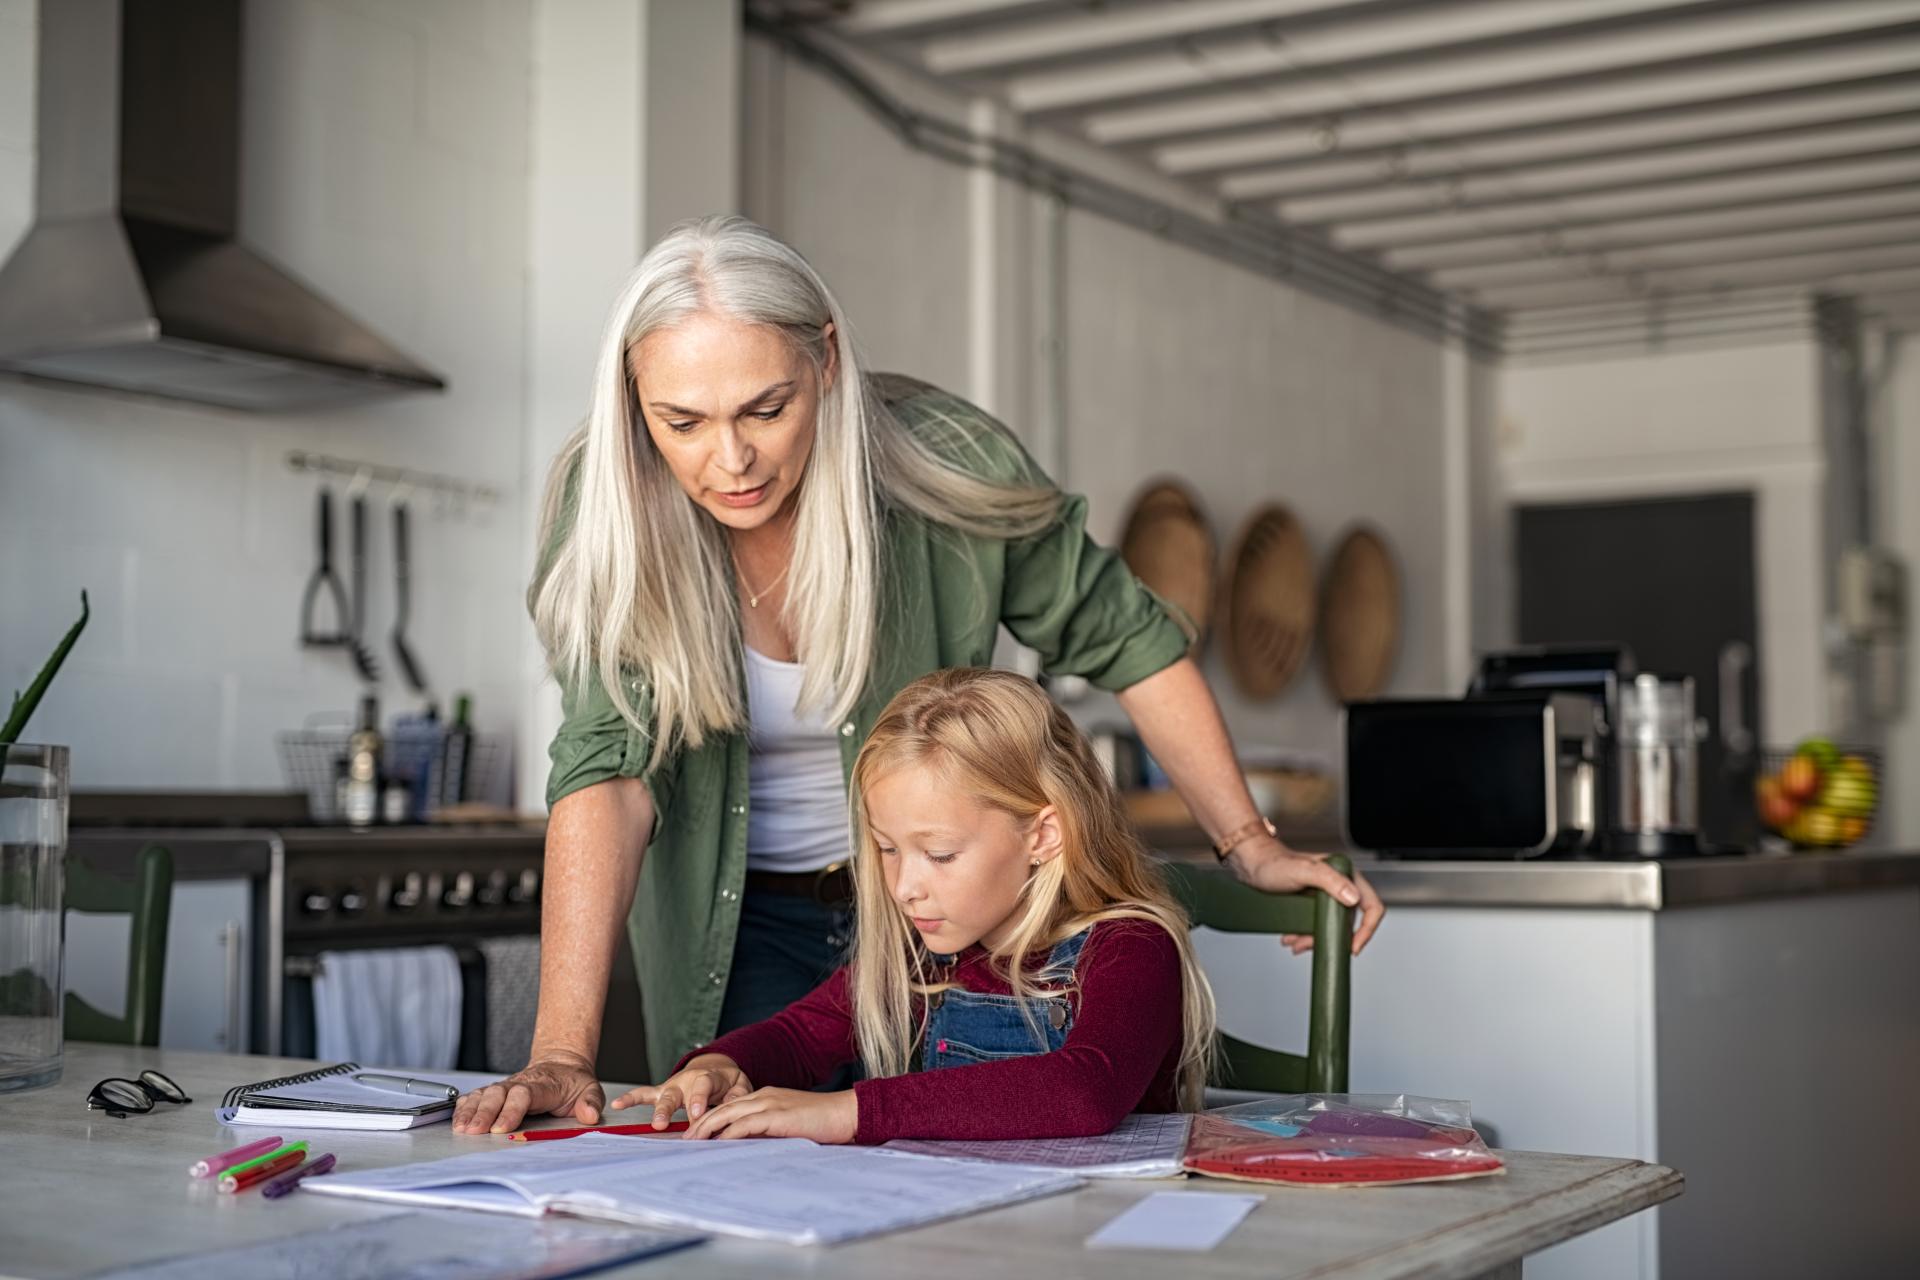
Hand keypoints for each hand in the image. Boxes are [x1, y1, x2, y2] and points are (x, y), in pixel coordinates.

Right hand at [453, 1053, 605, 1134]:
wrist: (560, 1066)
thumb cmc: (572, 1082)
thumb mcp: (590, 1089)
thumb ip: (591, 1102)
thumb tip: (590, 1116)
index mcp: (543, 1084)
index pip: (524, 1094)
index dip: (511, 1110)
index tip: (501, 1128)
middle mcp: (520, 1083)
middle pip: (498, 1094)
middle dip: (485, 1112)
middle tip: (475, 1131)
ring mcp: (505, 1086)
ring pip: (484, 1094)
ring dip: (471, 1110)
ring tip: (461, 1128)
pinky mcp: (496, 1091)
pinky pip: (476, 1096)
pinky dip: (464, 1107)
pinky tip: (457, 1120)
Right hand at [608, 1055, 751, 1128]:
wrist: (716, 1070)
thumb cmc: (728, 1081)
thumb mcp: (740, 1083)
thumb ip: (738, 1092)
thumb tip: (734, 1103)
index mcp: (707, 1077)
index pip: (702, 1087)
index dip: (698, 1099)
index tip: (697, 1114)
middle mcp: (686, 1081)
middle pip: (676, 1094)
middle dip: (669, 1109)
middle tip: (663, 1124)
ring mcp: (672, 1087)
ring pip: (661, 1097)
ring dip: (657, 1110)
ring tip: (652, 1123)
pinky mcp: (662, 1093)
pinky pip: (644, 1094)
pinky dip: (630, 1098)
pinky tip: (617, 1104)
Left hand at [683, 1086, 858, 1143]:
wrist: (846, 1113)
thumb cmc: (823, 1122)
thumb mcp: (790, 1125)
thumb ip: (770, 1131)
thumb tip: (749, 1148)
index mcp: (767, 1097)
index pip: (731, 1107)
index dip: (711, 1119)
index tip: (697, 1134)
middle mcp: (764, 1096)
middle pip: (723, 1108)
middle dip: (701, 1123)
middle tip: (685, 1138)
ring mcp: (770, 1103)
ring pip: (728, 1113)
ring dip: (708, 1128)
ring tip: (692, 1142)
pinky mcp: (777, 1115)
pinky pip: (746, 1124)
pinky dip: (729, 1133)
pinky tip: (718, 1143)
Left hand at [1225, 836, 1385, 955]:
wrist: (1251, 864)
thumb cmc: (1273, 863)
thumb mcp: (1302, 871)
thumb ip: (1329, 879)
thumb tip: (1353, 898)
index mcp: (1345, 874)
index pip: (1371, 905)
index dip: (1367, 929)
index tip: (1353, 947)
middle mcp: (1339, 884)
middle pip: (1348, 921)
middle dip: (1331, 938)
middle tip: (1310, 945)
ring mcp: (1327, 894)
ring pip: (1331, 926)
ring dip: (1315, 939)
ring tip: (1295, 943)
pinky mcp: (1313, 902)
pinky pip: (1317, 925)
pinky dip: (1306, 935)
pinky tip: (1292, 938)